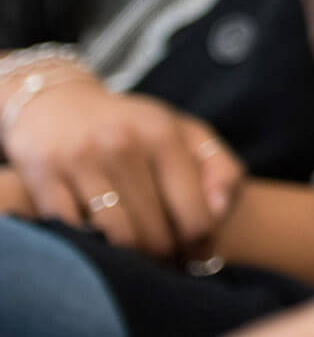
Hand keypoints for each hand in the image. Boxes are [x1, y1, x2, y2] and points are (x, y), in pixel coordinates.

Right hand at [0, 73, 242, 258]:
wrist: (57, 101)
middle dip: (166, 255)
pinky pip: (73, 231)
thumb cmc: (132, 127)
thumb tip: (221, 210)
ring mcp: (80, 160)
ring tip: (140, 258)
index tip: (197, 253)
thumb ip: (220, 166)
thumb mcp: (183, 132)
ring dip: (132, 258)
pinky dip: (90, 244)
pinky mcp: (43, 176)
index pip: (196, 214)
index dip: (200, 245)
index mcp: (162, 134)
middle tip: (168, 261)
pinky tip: (101, 241)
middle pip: (156, 232)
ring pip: (117, 236)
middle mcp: (122, 144)